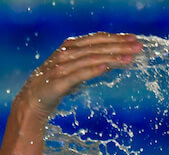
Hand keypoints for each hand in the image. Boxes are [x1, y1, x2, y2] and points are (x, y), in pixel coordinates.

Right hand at [16, 32, 141, 117]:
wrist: (30, 102)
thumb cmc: (53, 86)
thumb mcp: (73, 71)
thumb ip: (88, 63)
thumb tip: (109, 61)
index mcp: (70, 47)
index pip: (96, 39)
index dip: (116, 38)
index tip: (134, 39)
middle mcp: (66, 54)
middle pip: (96, 47)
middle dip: (119, 45)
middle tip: (138, 47)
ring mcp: (61, 68)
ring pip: (90, 59)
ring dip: (111, 57)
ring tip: (128, 58)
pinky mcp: (57, 83)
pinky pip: (77, 75)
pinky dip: (92, 70)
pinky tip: (105, 68)